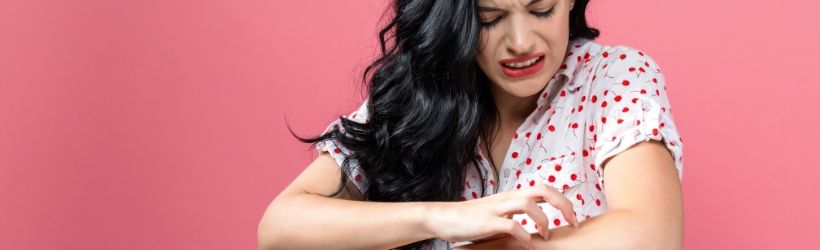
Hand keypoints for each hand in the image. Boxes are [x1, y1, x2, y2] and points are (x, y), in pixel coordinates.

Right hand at [424, 183, 578, 249]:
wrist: (443, 217)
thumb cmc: (472, 219)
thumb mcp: (498, 214)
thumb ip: (516, 216)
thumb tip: (536, 230)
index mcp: (512, 196)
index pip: (544, 188)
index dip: (563, 201)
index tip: (573, 218)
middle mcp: (507, 198)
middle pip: (543, 189)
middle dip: (563, 204)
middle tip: (573, 223)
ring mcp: (497, 209)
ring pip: (529, 203)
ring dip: (543, 220)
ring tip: (546, 235)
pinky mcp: (487, 222)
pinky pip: (512, 225)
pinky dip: (525, 237)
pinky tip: (529, 246)